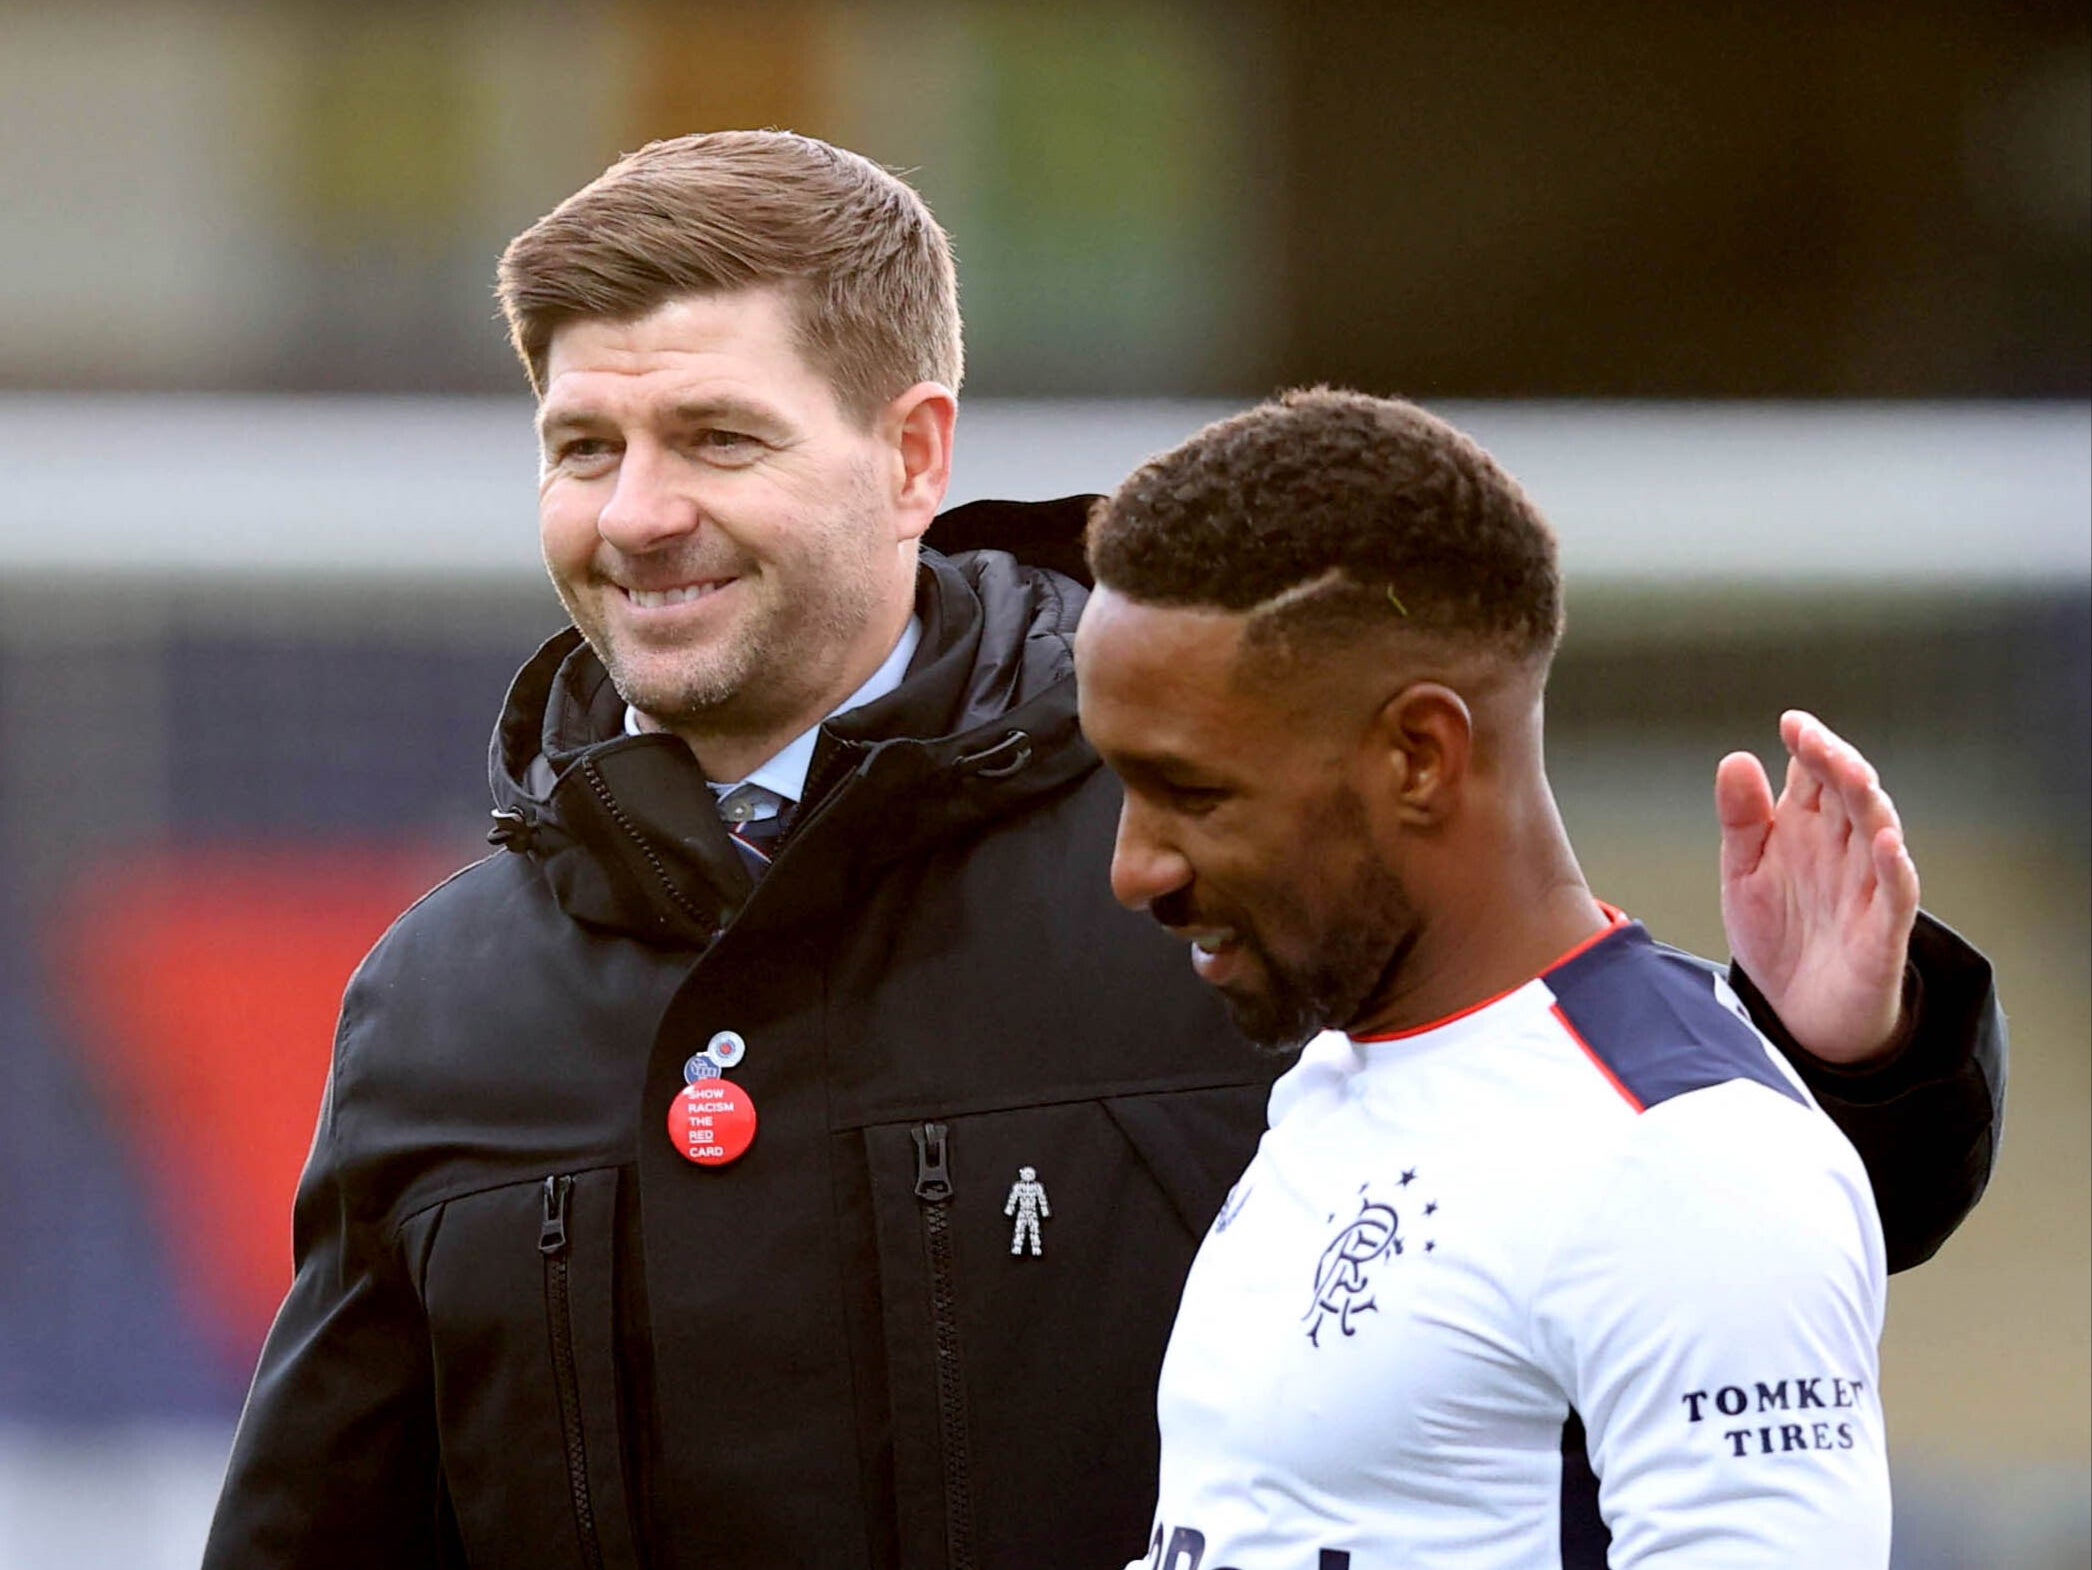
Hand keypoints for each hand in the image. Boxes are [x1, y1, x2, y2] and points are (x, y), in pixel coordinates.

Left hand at [1716, 711, 1920, 1064]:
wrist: (1800, 1014)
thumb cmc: (1779, 934)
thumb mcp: (1744, 873)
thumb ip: (1741, 820)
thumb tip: (1737, 757)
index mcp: (1806, 828)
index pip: (1814, 774)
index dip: (1808, 746)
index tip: (1791, 723)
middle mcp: (1842, 848)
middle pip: (1847, 793)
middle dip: (1835, 762)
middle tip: (1813, 738)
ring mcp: (1866, 885)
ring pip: (1877, 831)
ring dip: (1867, 800)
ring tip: (1850, 771)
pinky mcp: (1883, 930)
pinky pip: (1897, 892)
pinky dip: (1895, 867)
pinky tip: (1885, 842)